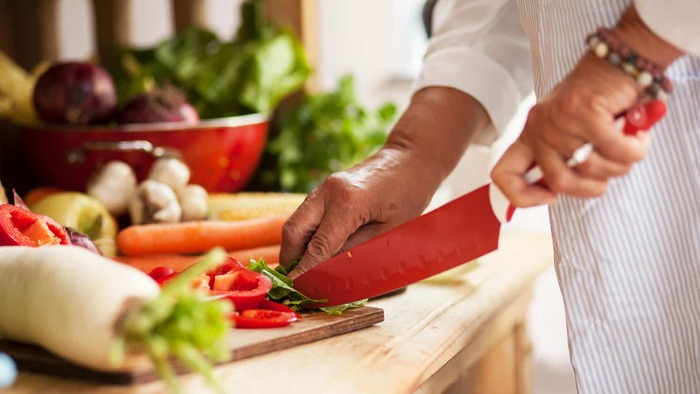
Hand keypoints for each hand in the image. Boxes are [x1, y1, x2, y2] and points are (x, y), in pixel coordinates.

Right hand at [280, 87, 490, 278]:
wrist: (410, 158)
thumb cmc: (409, 195)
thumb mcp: (388, 232)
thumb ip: (355, 251)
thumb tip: (327, 273)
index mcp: (347, 203)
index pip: (317, 247)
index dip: (305, 272)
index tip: (299, 291)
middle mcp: (328, 192)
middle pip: (293, 231)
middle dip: (290, 259)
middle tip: (297, 282)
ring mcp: (323, 187)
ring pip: (295, 222)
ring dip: (295, 247)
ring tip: (304, 270)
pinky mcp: (324, 188)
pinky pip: (306, 215)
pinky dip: (304, 235)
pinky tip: (314, 251)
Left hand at [491, 5, 681, 206]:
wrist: (618, 59)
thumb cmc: (598, 101)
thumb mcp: (571, 133)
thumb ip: (565, 160)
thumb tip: (560, 192)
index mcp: (530, 135)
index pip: (503, 176)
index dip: (522, 197)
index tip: (551, 197)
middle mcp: (539, 127)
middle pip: (559, 182)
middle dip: (592, 188)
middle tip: (610, 171)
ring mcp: (560, 119)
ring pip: (593, 169)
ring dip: (620, 166)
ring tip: (629, 148)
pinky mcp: (586, 111)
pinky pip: (616, 151)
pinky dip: (635, 150)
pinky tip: (639, 139)